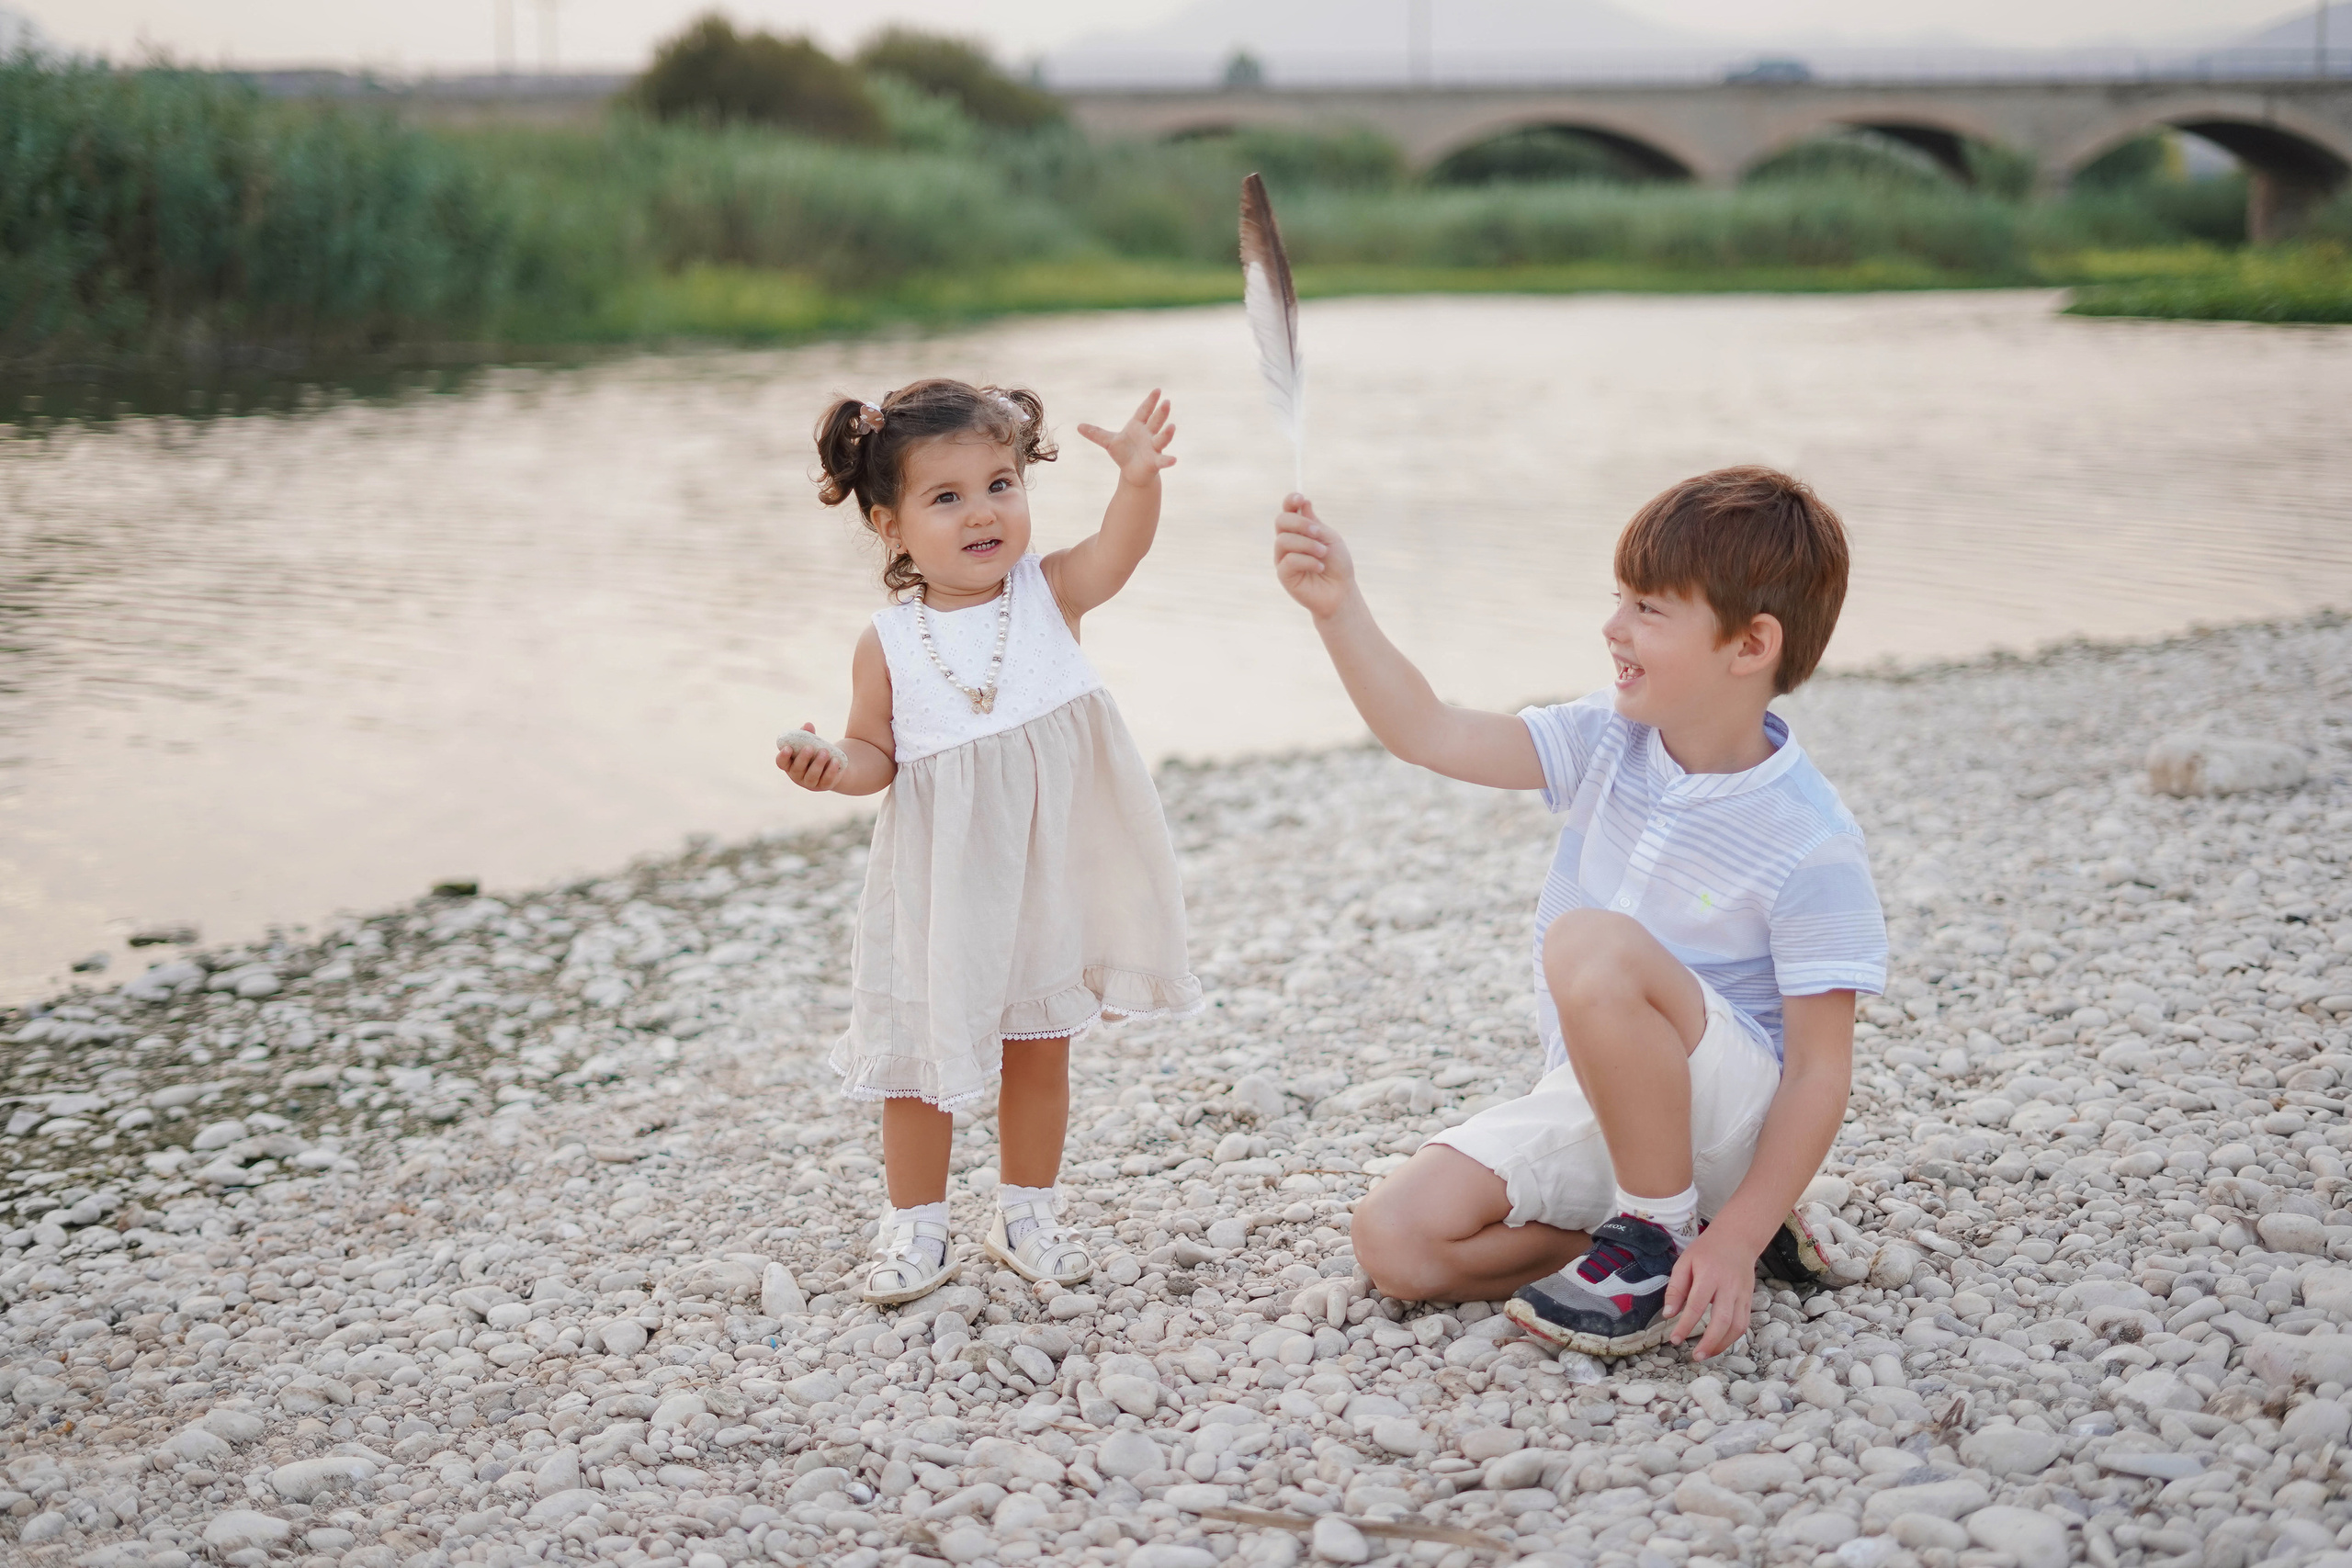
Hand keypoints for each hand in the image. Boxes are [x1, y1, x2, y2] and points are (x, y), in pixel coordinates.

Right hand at [775, 723, 843, 792]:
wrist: (834, 764)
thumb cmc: (816, 751)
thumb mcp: (812, 742)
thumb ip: (808, 734)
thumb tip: (808, 725)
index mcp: (790, 764)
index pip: (781, 763)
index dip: (783, 756)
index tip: (788, 747)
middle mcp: (797, 776)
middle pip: (797, 769)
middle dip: (803, 758)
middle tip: (810, 747)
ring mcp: (811, 783)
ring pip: (812, 775)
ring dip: (818, 763)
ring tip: (825, 751)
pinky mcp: (824, 785)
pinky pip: (827, 779)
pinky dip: (831, 770)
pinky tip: (835, 760)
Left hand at [1076, 389, 1176, 487]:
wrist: (1133, 473)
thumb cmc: (1124, 454)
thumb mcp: (1109, 442)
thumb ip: (1096, 434)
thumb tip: (1078, 426)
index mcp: (1139, 426)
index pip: (1145, 411)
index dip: (1150, 401)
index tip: (1157, 390)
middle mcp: (1149, 435)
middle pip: (1156, 422)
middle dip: (1161, 412)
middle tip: (1166, 401)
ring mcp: (1154, 448)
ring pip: (1161, 439)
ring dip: (1167, 433)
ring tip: (1172, 426)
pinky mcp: (1155, 462)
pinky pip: (1163, 460)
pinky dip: (1168, 460)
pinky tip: (1174, 460)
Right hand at [1272, 493, 1356, 619]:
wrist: (1341, 591)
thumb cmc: (1337, 565)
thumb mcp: (1330, 539)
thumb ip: (1315, 523)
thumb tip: (1304, 503)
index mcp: (1299, 530)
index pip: (1288, 510)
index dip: (1290, 501)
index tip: (1300, 498)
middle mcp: (1288, 542)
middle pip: (1281, 521)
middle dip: (1300, 524)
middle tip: (1318, 533)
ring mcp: (1283, 558)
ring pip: (1283, 540)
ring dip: (1307, 545)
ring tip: (1323, 554)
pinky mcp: (1283, 574)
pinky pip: (1289, 560)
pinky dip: (1307, 561)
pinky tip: (1319, 567)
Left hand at [1661, 1228, 1755, 1360]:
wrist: (1737, 1239)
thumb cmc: (1706, 1251)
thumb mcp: (1685, 1262)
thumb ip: (1676, 1288)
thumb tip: (1669, 1314)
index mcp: (1710, 1275)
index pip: (1697, 1305)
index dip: (1685, 1325)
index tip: (1674, 1339)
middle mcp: (1729, 1287)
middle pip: (1722, 1320)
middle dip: (1709, 1342)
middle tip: (1695, 1356)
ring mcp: (1742, 1295)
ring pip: (1737, 1326)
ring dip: (1722, 1344)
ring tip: (1706, 1354)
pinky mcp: (1749, 1300)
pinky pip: (1744, 1324)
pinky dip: (1732, 1338)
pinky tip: (1719, 1344)